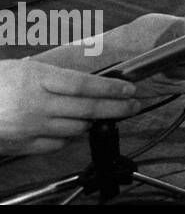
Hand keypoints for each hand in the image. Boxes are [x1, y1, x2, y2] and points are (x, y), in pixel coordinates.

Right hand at [0, 60, 138, 155]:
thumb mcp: (21, 68)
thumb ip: (51, 75)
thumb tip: (84, 81)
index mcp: (36, 79)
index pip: (84, 85)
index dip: (111, 89)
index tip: (129, 89)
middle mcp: (35, 104)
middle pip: (86, 109)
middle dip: (116, 108)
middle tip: (134, 105)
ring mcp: (29, 127)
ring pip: (76, 129)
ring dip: (94, 123)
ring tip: (106, 115)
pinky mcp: (22, 145)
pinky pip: (57, 144)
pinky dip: (70, 137)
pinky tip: (75, 129)